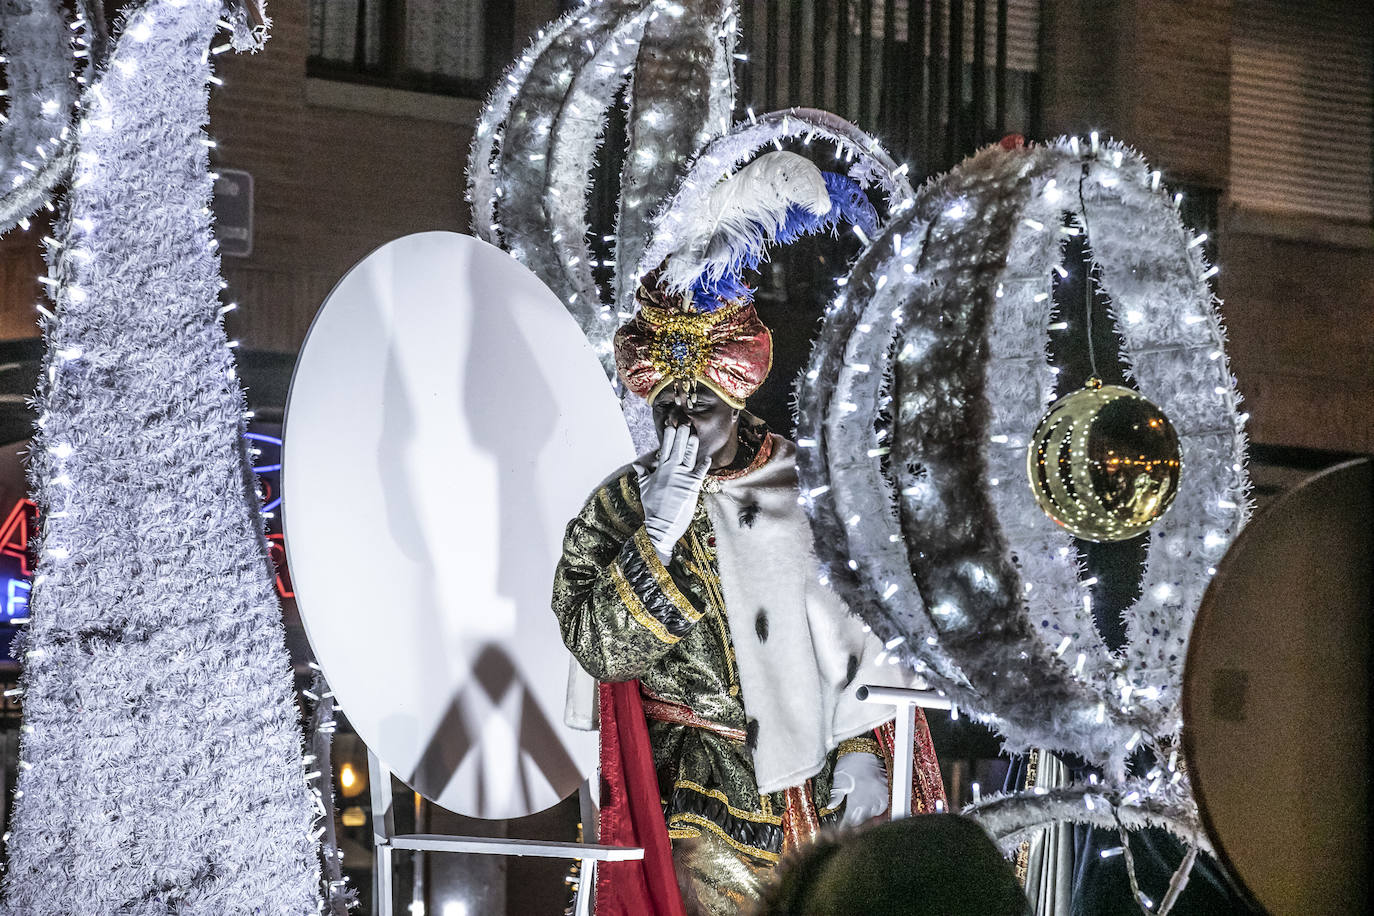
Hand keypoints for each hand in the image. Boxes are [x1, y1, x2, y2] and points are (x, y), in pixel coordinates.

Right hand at [638, 423, 711, 560]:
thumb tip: (637, 463)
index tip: (671, 425)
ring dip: (692, 445)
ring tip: (695, 435)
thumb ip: (643, 474)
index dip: (668, 436)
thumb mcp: (645, 488)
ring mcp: (683, 477)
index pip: (665, 448)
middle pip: (678, 448)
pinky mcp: (692, 486)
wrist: (661, 525)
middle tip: (685, 423)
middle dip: (681, 435)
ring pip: (689, 456)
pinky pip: (700, 472)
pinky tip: (708, 457)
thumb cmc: (652, 508)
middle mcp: (672, 470)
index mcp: (661, 470)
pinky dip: (704, 464)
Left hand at [831, 752, 888, 826]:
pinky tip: (870, 806)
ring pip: (875, 814)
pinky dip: (877, 808)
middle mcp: (872, 799)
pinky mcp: (887, 791)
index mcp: (858, 799)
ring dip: (867, 816)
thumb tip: (830, 807)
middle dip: (856, 823)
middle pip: (864, 820)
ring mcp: (881, 796)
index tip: (841, 830)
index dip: (845, 826)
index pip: (851, 820)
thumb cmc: (850, 763)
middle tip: (849, 823)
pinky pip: (884, 805)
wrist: (864, 750)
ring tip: (859, 814)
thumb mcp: (839, 780)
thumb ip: (836, 796)